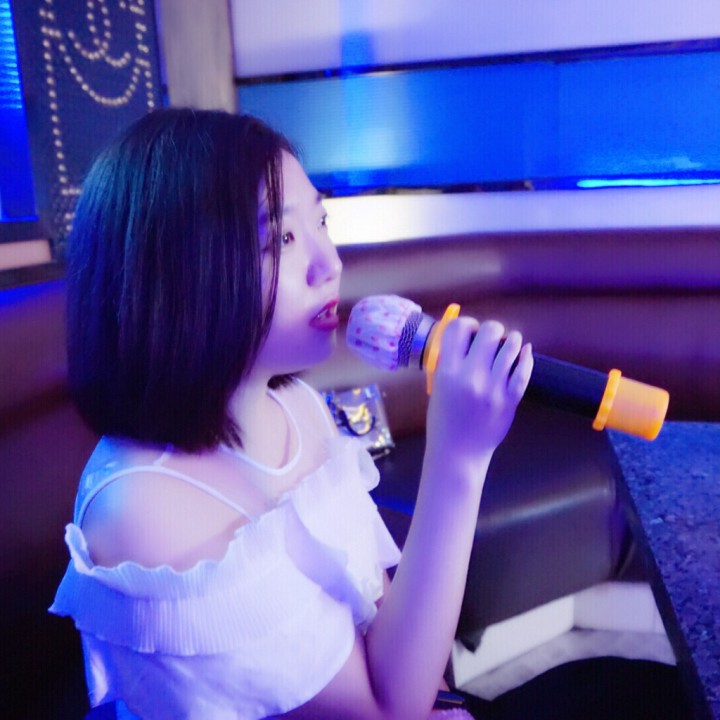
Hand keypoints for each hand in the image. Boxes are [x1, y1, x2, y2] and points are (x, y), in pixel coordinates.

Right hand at [425, 317, 533, 474]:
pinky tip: (524, 352)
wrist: (458, 454)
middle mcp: (470, 376)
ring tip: (508, 343)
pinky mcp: (510, 400)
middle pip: (489, 331)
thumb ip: (450, 362)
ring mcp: (493, 388)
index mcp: (447, 372)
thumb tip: (467, 338)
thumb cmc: (443, 420)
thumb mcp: (437, 387)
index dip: (466, 324)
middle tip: (490, 338)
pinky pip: (523, 371)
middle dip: (491, 330)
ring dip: (511, 340)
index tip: (470, 331)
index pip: (458, 329)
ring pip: (511, 346)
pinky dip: (525, 357)